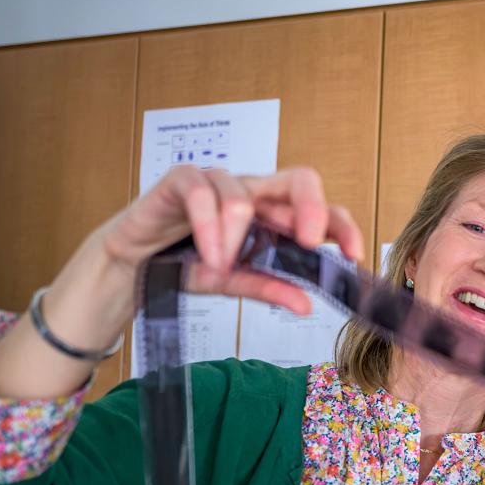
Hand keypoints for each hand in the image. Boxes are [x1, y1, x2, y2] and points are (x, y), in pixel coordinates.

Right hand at [98, 165, 364, 313]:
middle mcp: (253, 195)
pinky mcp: (182, 179)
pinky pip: (202, 192)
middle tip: (305, 239)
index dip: (341, 226)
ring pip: (243, 196)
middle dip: (311, 205)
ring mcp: (219, 183)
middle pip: (299, 178)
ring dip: (234, 239)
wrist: (131, 267)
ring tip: (220, 267)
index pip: (320, 211)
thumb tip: (308, 305)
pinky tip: (208, 252)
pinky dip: (208, 225)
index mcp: (274, 217)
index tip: (353, 253)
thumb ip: (269, 288)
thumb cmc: (185, 265)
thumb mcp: (233, 282)